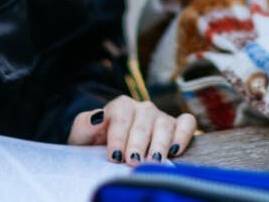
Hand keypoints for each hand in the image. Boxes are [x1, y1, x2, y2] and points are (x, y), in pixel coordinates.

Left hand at [66, 96, 196, 164]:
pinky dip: (183, 135)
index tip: (115, 156)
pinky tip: (175, 150)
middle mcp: (143, 108)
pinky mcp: (176, 126)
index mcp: (120, 106)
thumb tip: (98, 117)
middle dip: (138, 144)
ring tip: (153, 162)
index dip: (118, 137)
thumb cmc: (95, 143)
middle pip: (143, 122)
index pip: (121, 116)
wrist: (108, 148)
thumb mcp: (82, 136)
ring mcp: (161, 116)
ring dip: (159, 144)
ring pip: (164, 124)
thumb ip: (84, 125)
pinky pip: (187, 124)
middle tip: (133, 162)